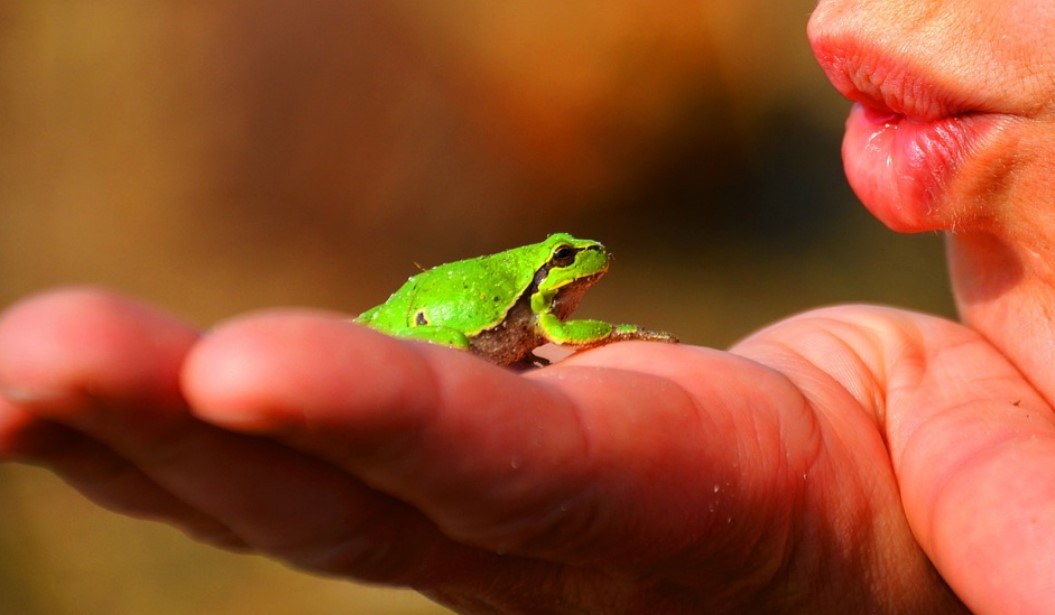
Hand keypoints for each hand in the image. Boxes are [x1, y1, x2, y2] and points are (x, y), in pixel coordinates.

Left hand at [2, 288, 1051, 612]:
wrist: (864, 501)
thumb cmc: (930, 489)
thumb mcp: (995, 495)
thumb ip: (1006, 514)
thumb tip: (1017, 553)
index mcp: (671, 523)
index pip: (510, 478)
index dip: (388, 427)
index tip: (239, 370)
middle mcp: (540, 544)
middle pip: (331, 504)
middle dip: (172, 433)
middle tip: (17, 356)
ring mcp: (478, 516)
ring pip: (282, 486)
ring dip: (137, 426)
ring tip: (14, 360)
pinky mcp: (459, 472)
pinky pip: (302, 447)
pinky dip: (189, 416)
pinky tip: (101, 379)